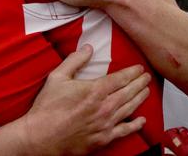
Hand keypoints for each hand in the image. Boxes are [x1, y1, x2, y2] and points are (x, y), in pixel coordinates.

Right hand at [21, 44, 149, 154]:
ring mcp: (105, 124)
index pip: (121, 78)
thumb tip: (88, 48)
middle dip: (140, 83)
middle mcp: (104, 107)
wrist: (41, 136)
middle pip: (129, 92)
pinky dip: (135, 125)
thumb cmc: (47, 108)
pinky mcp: (103, 139)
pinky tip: (141, 120)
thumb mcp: (57, 77)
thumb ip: (75, 60)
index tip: (140, 68)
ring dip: (140, 99)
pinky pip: (124, 131)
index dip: (132, 72)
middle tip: (146, 77)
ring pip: (129, 109)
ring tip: (146, 91)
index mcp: (95, 91)